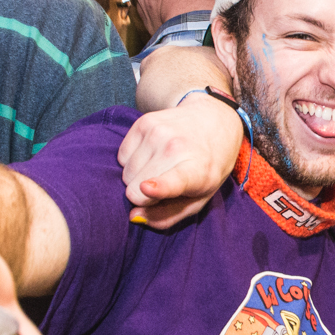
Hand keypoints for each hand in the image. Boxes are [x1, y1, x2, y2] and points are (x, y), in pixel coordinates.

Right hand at [119, 92, 242, 228]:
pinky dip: (133, 160)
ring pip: (125, 174)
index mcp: (196, 171)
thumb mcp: (198, 199)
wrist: (213, 119)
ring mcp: (157, 132)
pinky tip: (153, 153)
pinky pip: (121, 157)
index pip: (173, 181)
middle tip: (165, 182)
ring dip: (138, 176)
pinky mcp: (143, 122)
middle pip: (135, 188)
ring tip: (161, 165)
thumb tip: (134, 215)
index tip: (147, 187)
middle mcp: (175, 147)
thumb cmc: (205, 167)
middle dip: (143, 193)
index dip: (158, 187)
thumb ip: (168, 215)